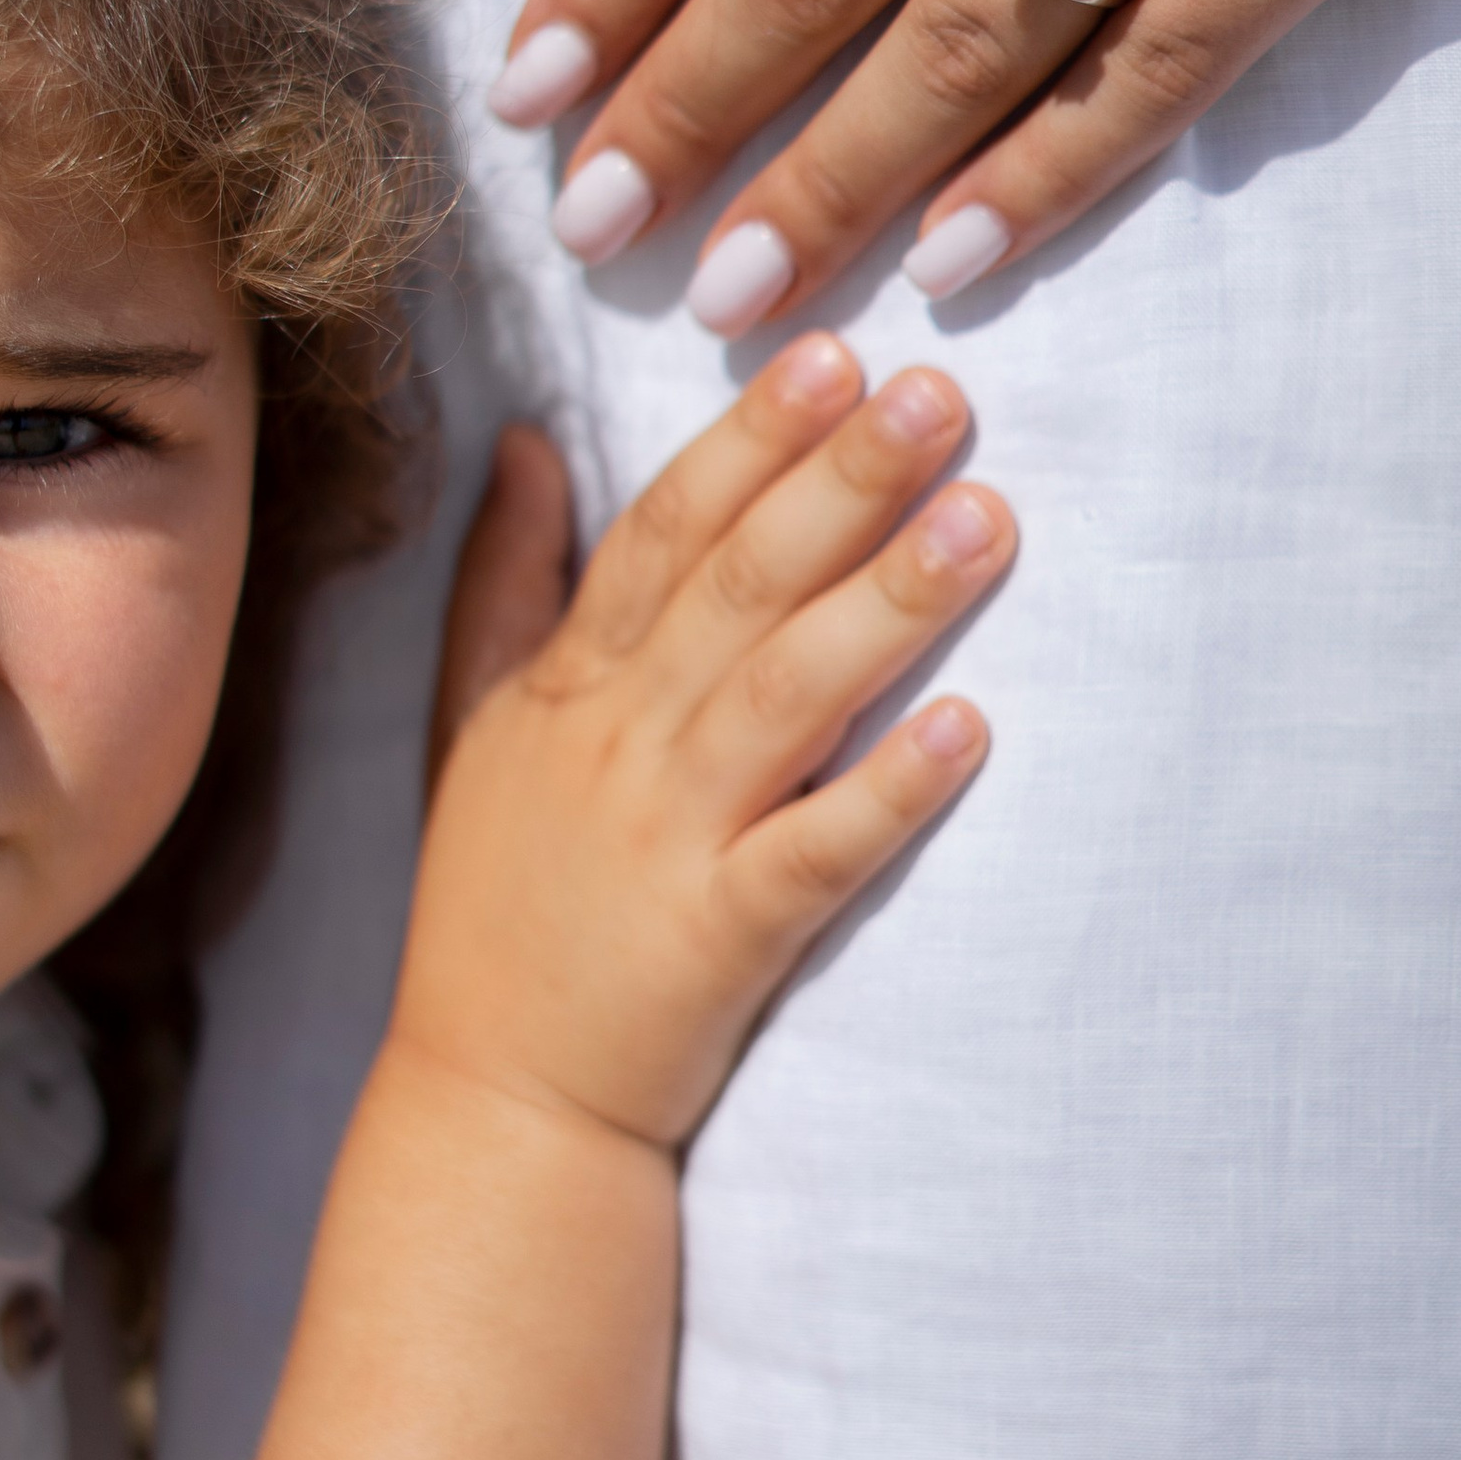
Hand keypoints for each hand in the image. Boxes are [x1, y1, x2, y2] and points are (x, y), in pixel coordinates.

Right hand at [400, 338, 1007, 1148]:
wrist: (491, 1104)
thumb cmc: (495, 913)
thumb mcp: (473, 730)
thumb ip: (504, 586)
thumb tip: (527, 443)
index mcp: (565, 690)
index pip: (662, 534)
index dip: (747, 441)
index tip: (830, 355)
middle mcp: (615, 747)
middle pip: (736, 588)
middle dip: (839, 482)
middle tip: (938, 394)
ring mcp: (665, 841)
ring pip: (786, 696)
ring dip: (890, 603)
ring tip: (987, 518)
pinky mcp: (718, 940)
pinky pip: (815, 854)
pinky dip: (888, 791)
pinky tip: (971, 729)